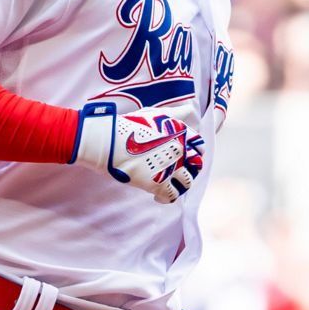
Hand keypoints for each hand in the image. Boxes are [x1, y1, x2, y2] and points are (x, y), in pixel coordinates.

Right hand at [72, 102, 203, 202]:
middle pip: (197, 165)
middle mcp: (180, 149)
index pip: (199, 145)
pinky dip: (166, 198)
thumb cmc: (129, 124)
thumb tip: (191, 111)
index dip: (195, 152)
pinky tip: (156, 195)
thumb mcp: (155, 114)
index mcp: (180, 132)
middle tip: (179, 172)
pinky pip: (172, 196)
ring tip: (170, 184)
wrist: (108, 140)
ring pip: (187, 182)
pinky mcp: (159, 183)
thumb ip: (175, 114)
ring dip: (180, 184)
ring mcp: (171, 167)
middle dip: (190, 169)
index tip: (187, 157)